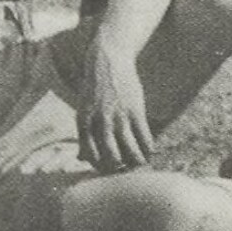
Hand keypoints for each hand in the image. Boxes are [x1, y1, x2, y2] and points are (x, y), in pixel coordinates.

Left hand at [77, 34, 153, 173]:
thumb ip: (84, 135)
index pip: (90, 155)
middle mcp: (100, 121)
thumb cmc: (95, 90)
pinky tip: (150, 149)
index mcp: (84, 121)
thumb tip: (81, 159)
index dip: (101, 168)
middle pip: (111, 157)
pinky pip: (144, 137)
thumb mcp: (84, 110)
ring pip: (130, 150)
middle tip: (127, 169)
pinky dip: (148, 147)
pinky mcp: (135, 110)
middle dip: (120, 168)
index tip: (109, 169)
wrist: (108, 60)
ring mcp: (118, 116)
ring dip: (138, 161)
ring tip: (141, 162)